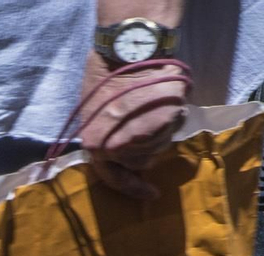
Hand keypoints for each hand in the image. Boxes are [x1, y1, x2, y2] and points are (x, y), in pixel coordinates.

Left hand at [79, 52, 189, 198]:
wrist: (128, 52)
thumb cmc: (106, 79)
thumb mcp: (92, 116)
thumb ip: (105, 140)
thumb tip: (119, 158)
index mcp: (95, 145)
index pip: (114, 178)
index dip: (132, 188)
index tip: (150, 194)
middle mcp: (118, 146)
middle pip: (140, 162)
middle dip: (142, 150)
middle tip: (142, 126)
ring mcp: (144, 135)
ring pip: (157, 148)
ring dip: (156, 135)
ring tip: (149, 111)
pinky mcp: (167, 121)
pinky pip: (171, 132)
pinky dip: (168, 121)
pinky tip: (160, 106)